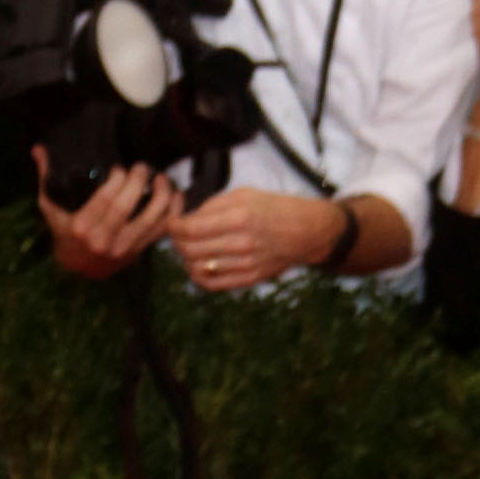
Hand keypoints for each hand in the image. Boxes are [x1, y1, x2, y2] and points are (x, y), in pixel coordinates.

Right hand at [36, 153, 178, 281]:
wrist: (76, 267)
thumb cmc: (63, 230)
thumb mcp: (51, 206)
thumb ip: (46, 177)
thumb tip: (38, 149)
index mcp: (80, 227)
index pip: (104, 199)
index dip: (118, 179)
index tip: (120, 168)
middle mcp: (102, 240)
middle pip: (127, 206)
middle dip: (139, 181)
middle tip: (142, 167)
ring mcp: (122, 248)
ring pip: (150, 218)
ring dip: (162, 194)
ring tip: (161, 178)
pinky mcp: (138, 251)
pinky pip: (162, 230)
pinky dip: (174, 212)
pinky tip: (176, 195)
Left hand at [167, 185, 345, 291]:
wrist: (307, 231)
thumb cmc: (275, 208)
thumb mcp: (245, 194)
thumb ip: (212, 206)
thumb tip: (186, 219)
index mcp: (240, 216)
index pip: (190, 228)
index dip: (173, 226)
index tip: (172, 222)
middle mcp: (242, 242)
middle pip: (189, 249)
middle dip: (177, 242)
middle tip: (179, 235)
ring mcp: (246, 264)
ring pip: (196, 268)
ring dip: (186, 259)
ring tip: (190, 249)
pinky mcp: (248, 279)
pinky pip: (211, 284)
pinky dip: (198, 275)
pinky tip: (200, 265)